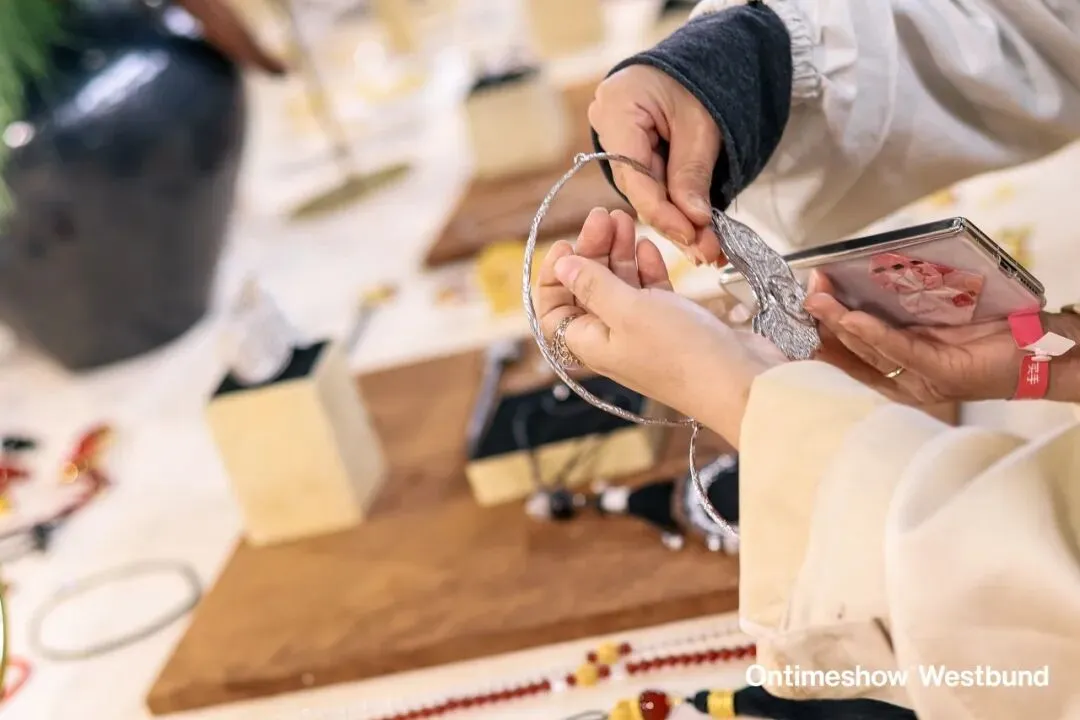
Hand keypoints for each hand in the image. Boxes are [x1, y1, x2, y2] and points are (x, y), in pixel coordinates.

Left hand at [535, 208, 781, 444]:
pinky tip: (648, 246)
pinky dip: (646, 268)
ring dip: (620, 253)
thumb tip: (562, 266)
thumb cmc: (681, 350)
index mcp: (589, 344)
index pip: (553, 309)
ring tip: (626, 220)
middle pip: (588, 289)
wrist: (740, 381)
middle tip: (605, 216)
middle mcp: (612, 340)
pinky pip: (650, 291)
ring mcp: (644, 332)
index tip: (566, 244)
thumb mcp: (628, 310)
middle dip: (592, 252)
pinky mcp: (674, 325)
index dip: (555, 276)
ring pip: (621, 286)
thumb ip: (593, 285)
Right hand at [589, 65, 723, 265]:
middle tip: (706, 251)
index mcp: (617, 108)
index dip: (663, 211)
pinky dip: (676, 206)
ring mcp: (616, 141)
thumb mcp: (702, 125)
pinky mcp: (631, 153)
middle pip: (639, 189)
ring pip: (646, 192)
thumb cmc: (701, 78)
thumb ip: (693, 174)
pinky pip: (651, 184)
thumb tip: (694, 221)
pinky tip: (698, 231)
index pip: (634, 175)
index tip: (692, 235)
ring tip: (708, 247)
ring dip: (678, 220)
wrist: (702, 58)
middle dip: (675, 222)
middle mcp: (607, 126)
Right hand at [803, 272, 1022, 402]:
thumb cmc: (989, 330)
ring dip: (840, 325)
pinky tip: (854, 318)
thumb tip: (856, 289)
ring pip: (870, 352)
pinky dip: (875, 335)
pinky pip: (901, 353)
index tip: (798, 312)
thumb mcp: (933, 319)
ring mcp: (922, 382)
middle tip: (804, 296)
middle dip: (823, 325)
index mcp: (898, 373)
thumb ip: (898, 314)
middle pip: (852, 355)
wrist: (1042, 348)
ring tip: (818, 300)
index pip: (848, 357)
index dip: (820, 336)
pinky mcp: (942, 375)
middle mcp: (905, 383)